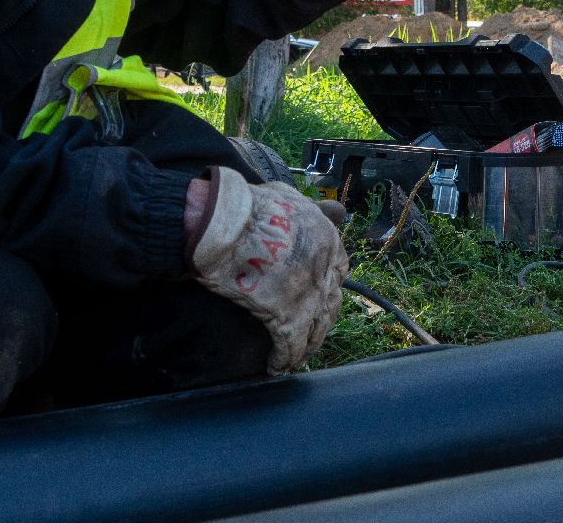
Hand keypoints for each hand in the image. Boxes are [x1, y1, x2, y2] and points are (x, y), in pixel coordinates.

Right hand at [186, 167, 348, 373]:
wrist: (223, 221)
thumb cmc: (247, 206)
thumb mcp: (288, 196)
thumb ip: (312, 207)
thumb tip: (336, 210)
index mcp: (326, 238)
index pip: (339, 270)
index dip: (328, 285)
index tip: (319, 296)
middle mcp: (324, 267)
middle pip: (331, 304)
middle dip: (320, 321)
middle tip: (309, 334)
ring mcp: (309, 293)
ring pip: (315, 328)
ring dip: (306, 345)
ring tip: (295, 357)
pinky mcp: (287, 315)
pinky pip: (291, 344)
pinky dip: (284, 358)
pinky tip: (277, 365)